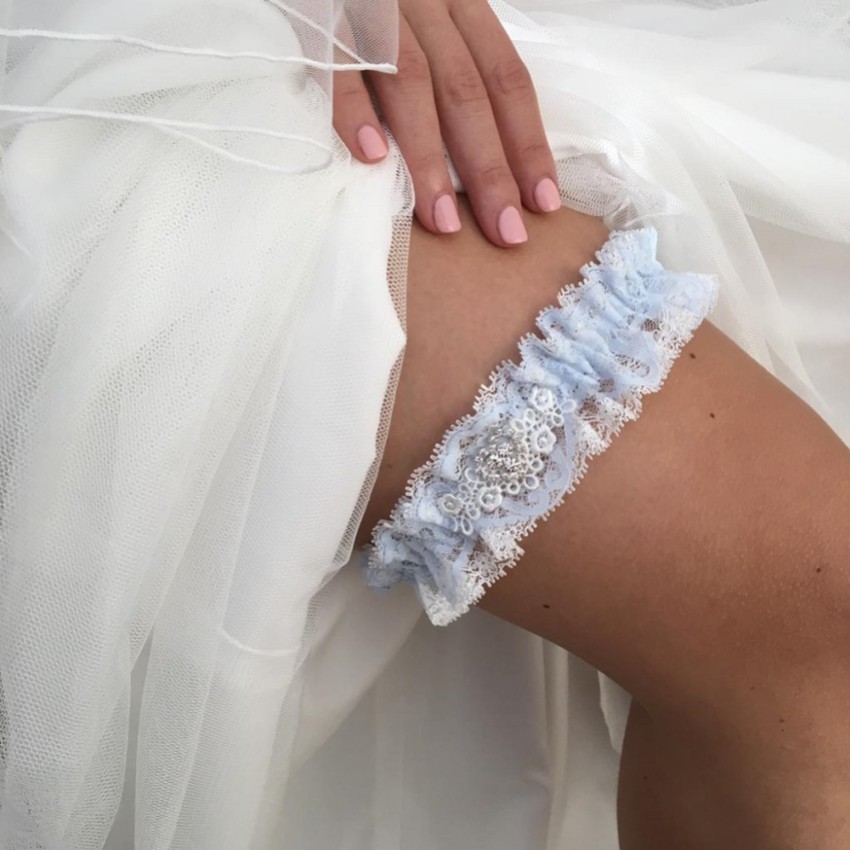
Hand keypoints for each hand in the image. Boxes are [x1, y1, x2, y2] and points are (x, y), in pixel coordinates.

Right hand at [332, 0, 559, 246]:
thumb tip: (488, 160)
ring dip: (429, 158)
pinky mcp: (321, 16)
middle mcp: (424, 2)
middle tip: (504, 230)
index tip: (543, 202)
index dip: (528, 142)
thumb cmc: (381, 5)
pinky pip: (340, 65)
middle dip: (490, 169)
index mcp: (458, 5)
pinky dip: (355, 110)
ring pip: (412, 83)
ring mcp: (374, 8)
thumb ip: (457, 70)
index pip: (505, 78)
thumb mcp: (431, 20)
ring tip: (441, 219)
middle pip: (466, 91)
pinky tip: (372, 158)